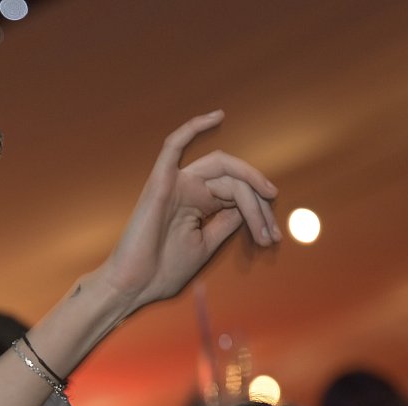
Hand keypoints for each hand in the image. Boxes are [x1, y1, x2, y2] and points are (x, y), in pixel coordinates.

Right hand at [94, 111, 279, 312]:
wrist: (135, 287)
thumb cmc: (163, 271)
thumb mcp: (206, 244)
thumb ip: (225, 221)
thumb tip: (250, 205)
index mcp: (199, 204)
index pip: (237, 194)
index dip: (260, 212)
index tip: (273, 238)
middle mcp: (189, 189)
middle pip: (235, 182)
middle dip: (259, 205)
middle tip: (271, 233)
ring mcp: (175, 183)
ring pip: (222, 167)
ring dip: (249, 180)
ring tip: (268, 197)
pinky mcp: (161, 182)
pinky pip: (174, 146)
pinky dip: (193, 128)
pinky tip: (217, 116)